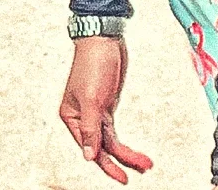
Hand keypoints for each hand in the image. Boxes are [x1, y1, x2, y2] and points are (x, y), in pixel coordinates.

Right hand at [59, 35, 151, 182]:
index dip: (106, 164)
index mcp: (72, 117)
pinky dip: (125, 143)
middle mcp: (82, 118)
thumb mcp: (92, 99)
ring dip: (127, 154)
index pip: (89, 148)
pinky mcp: (107, 108)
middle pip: (101, 148)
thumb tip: (89, 156)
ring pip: (110, 142)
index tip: (121, 176)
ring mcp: (95, 114)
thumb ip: (90, 129)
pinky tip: (136, 153)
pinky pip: (114, 132)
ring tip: (144, 164)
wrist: (105, 41)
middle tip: (136, 173)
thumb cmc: (92, 64)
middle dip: (120, 161)